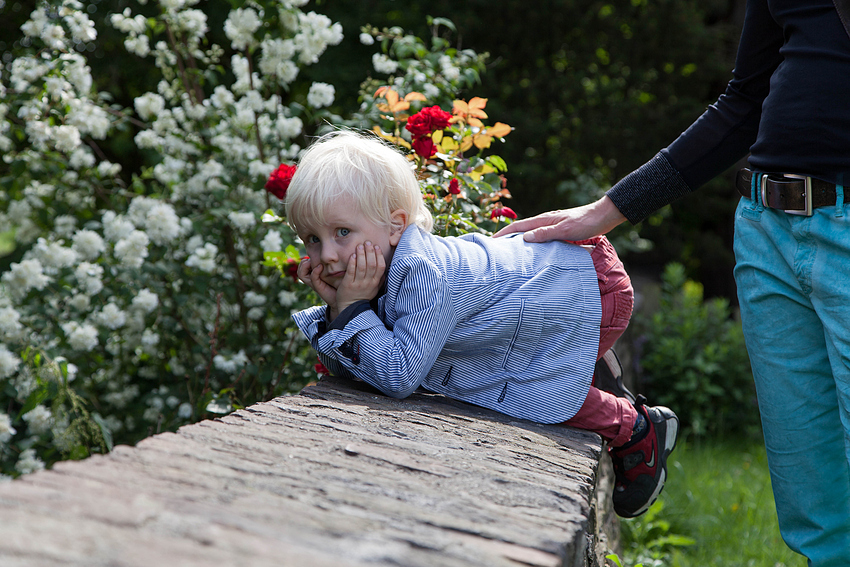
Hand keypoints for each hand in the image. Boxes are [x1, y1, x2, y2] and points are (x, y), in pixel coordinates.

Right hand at [297, 256, 337, 307]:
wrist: (341, 298)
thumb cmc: (338, 284)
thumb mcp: (333, 271)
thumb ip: (330, 263)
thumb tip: (331, 252)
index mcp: (313, 274)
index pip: (302, 265)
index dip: (305, 259)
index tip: (314, 255)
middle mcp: (311, 279)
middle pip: (300, 269)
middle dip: (303, 262)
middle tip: (311, 259)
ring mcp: (314, 283)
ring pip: (301, 273)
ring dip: (304, 266)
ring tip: (312, 262)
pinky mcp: (318, 287)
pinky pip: (312, 277)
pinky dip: (315, 271)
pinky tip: (321, 266)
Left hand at [333, 242, 385, 319]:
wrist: (350, 308)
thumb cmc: (362, 297)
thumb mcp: (374, 289)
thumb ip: (380, 279)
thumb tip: (385, 267)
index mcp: (375, 282)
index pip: (380, 267)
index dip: (379, 256)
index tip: (376, 247)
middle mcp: (368, 283)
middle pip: (371, 265)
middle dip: (370, 252)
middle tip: (367, 243)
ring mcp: (358, 284)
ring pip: (361, 267)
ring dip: (361, 255)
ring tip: (360, 246)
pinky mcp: (348, 284)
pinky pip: (351, 272)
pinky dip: (352, 263)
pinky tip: (352, 255)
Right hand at [493, 196, 625, 242]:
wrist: (603, 216)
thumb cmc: (585, 222)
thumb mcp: (565, 229)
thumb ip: (545, 233)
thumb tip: (524, 238)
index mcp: (544, 220)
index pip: (518, 227)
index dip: (503, 233)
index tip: (491, 241)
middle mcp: (545, 221)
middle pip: (521, 229)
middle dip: (507, 237)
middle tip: (495, 249)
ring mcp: (551, 225)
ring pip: (529, 233)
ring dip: (518, 240)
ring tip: (509, 252)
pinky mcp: (558, 230)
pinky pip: (539, 237)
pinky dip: (531, 242)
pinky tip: (532, 250)